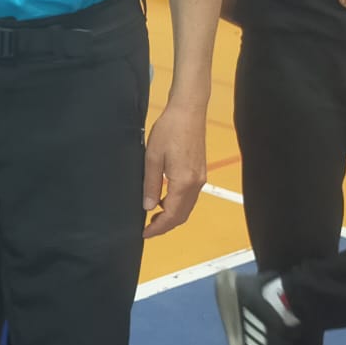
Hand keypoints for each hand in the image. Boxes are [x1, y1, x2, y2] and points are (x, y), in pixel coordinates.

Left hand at [141, 98, 206, 238]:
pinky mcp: (200, 171)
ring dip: (172, 215)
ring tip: (153, 215)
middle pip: (182, 215)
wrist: (188, 111)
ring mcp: (200, 178)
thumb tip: (148, 207)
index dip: (158, 228)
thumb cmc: (169, 130)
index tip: (144, 234)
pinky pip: (190, 196)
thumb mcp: (152, 157)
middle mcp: (196, 184)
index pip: (172, 215)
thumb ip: (151, 184)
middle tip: (147, 228)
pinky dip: (178, 204)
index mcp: (183, 182)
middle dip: (165, 225)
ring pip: (187, 207)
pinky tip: (164, 198)